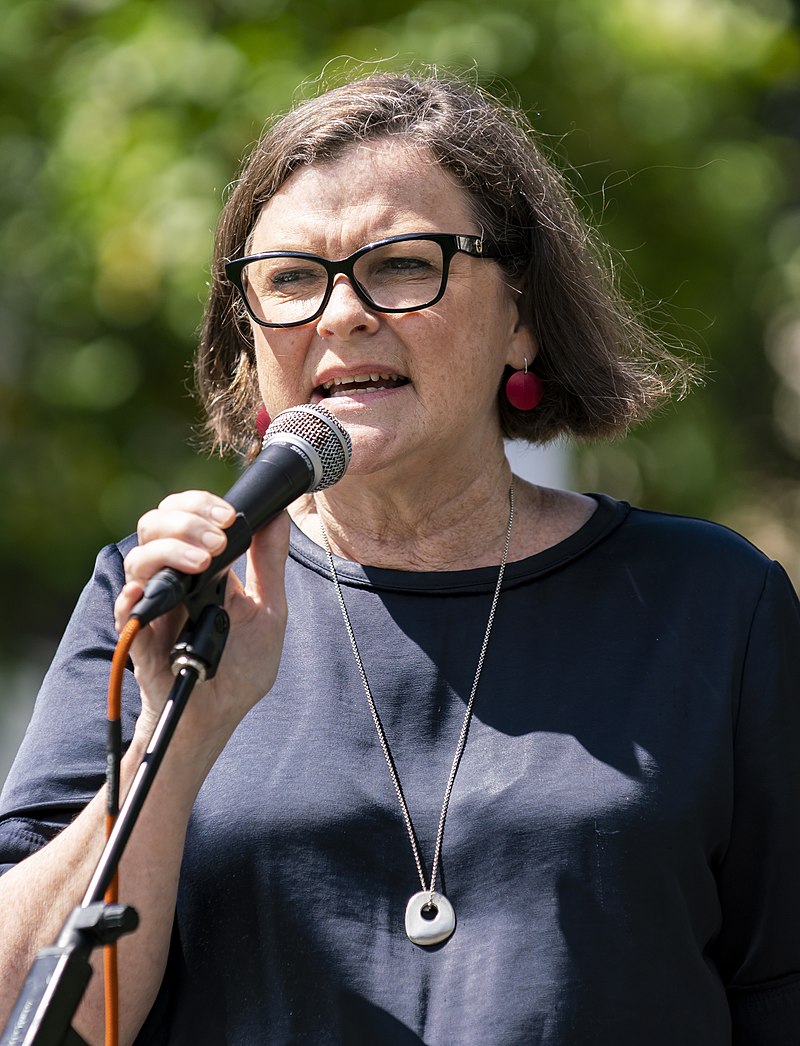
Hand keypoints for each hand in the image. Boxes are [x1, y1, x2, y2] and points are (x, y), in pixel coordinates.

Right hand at [115, 490, 290, 765]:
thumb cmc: (241, 667)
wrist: (220, 714)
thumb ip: (270, 564)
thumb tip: (279, 515)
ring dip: (171, 549)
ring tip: (205, 562)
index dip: (201, 504)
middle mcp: (173, 579)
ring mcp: (154, 605)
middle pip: (155, 524)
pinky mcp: (140, 636)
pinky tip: (152, 592)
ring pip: (139, 558)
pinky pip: (125, 607)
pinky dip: (135, 595)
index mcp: (202, 567)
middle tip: (219, 540)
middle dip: (186, 521)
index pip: (187, 515)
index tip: (230, 516)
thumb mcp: (269, 610)